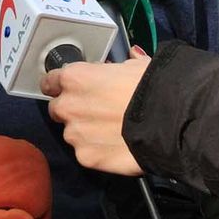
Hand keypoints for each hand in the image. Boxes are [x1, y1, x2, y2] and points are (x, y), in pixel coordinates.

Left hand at [40, 46, 150, 176]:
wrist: (169, 121)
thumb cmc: (151, 86)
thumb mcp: (135, 66)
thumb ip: (118, 66)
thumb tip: (124, 61)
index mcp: (74, 77)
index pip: (49, 82)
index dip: (59, 86)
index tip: (70, 90)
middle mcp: (67, 105)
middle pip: (58, 109)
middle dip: (72, 110)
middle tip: (95, 112)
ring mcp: (74, 134)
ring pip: (72, 133)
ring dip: (84, 132)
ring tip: (110, 131)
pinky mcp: (86, 158)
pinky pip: (86, 153)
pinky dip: (97, 151)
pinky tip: (115, 146)